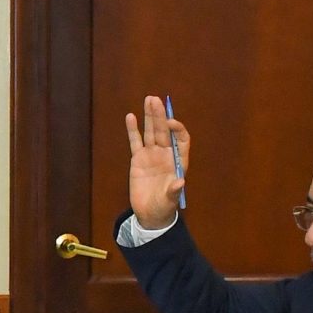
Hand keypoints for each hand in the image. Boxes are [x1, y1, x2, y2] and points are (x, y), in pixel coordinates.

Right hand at [124, 95, 190, 231]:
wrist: (150, 213)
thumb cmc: (164, 206)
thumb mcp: (170, 199)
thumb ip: (174, 190)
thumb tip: (181, 182)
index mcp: (178, 161)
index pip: (181, 139)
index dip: (177, 129)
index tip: (169, 124)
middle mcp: (166, 154)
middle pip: (164, 130)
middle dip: (160, 115)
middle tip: (155, 100)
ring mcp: (151, 155)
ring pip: (151, 131)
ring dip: (150, 116)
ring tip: (149, 100)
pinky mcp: (138, 159)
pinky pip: (136, 141)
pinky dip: (133, 130)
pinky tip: (131, 117)